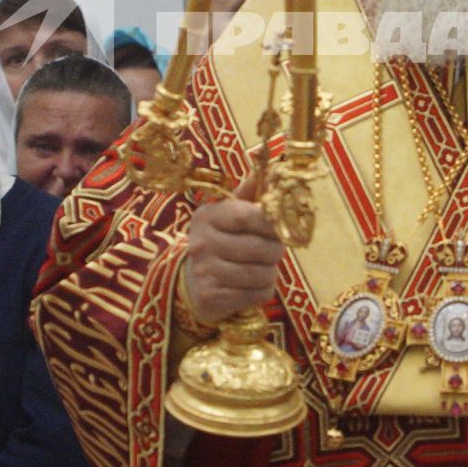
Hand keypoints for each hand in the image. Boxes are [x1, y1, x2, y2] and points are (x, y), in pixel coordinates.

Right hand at [183, 172, 282, 323]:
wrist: (188, 283)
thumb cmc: (219, 242)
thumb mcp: (227, 215)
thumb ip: (250, 194)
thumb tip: (277, 168)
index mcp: (207, 217)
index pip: (248, 216)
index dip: (271, 223)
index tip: (279, 227)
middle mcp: (202, 243)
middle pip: (260, 248)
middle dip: (275, 251)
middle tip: (271, 251)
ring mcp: (205, 273)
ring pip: (262, 274)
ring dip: (270, 273)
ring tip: (260, 269)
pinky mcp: (212, 298)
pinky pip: (258, 294)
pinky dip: (262, 291)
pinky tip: (250, 286)